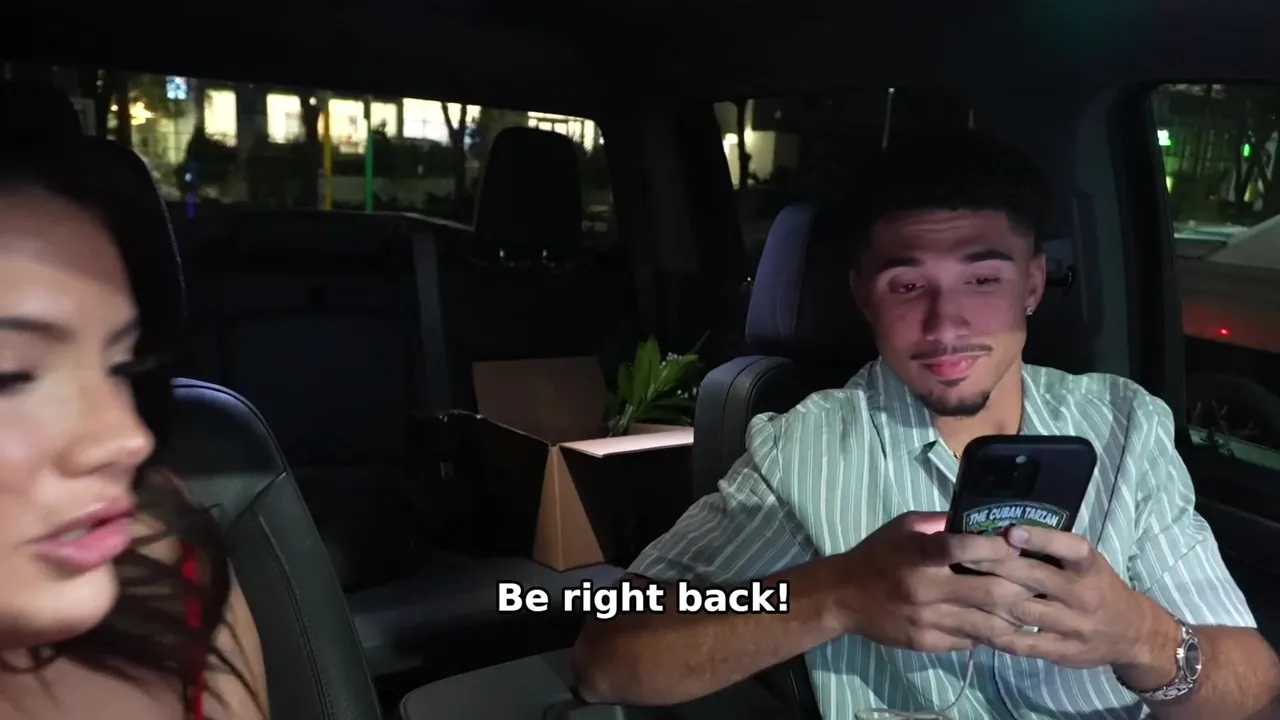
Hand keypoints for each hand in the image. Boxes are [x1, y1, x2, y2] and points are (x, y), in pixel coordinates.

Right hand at [833, 512, 1036, 653]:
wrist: (842, 597)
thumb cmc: (877, 555)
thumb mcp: (904, 527)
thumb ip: (940, 523)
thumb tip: (981, 519)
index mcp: (918, 554)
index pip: (963, 548)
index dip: (997, 547)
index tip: (1017, 544)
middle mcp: (924, 589)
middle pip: (990, 593)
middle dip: (1021, 587)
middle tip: (1038, 581)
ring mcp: (927, 620)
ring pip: (988, 624)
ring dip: (1014, 616)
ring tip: (1030, 605)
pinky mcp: (927, 643)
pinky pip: (971, 641)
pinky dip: (990, 632)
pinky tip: (1001, 623)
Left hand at [968, 525, 1176, 669]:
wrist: (1133, 634)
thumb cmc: (1098, 588)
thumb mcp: (1087, 565)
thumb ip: (1055, 552)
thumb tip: (1005, 531)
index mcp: (1090, 568)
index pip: (1071, 549)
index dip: (1042, 538)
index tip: (1012, 531)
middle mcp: (1084, 595)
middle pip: (1036, 578)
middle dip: (998, 566)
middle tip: (965, 556)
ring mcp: (1074, 626)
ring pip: (1024, 611)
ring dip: (991, 599)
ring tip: (963, 588)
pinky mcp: (1064, 651)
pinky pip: (1024, 644)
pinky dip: (998, 633)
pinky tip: (976, 622)